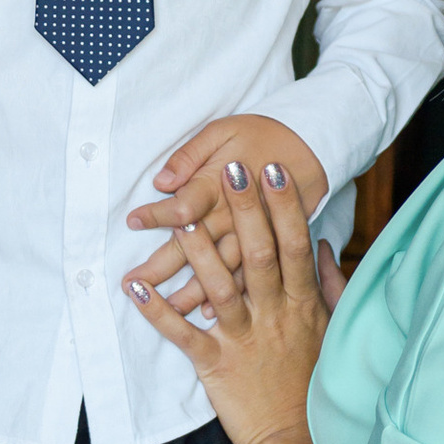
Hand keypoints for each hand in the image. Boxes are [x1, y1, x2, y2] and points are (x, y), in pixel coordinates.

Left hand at [123, 154, 342, 443]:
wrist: (296, 440)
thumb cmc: (313, 382)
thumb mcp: (331, 329)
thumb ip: (328, 284)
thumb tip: (323, 244)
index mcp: (301, 304)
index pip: (294, 245)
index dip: (284, 206)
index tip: (273, 169)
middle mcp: (273, 315)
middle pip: (258, 255)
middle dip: (243, 211)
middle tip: (230, 170)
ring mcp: (242, 338)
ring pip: (219, 288)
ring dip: (198, 252)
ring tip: (179, 217)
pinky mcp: (215, 364)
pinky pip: (183, 334)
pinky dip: (158, 310)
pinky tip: (136, 286)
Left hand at [127, 116, 328, 296]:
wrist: (312, 146)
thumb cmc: (263, 135)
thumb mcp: (222, 130)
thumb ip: (190, 155)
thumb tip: (162, 181)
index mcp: (219, 186)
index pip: (183, 207)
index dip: (156, 215)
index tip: (132, 222)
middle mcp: (233, 217)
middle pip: (194, 246)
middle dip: (161, 265)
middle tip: (130, 280)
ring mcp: (252, 237)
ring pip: (219, 269)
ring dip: (190, 289)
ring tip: (165, 305)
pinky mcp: (269, 247)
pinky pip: (247, 278)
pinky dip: (229, 296)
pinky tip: (206, 313)